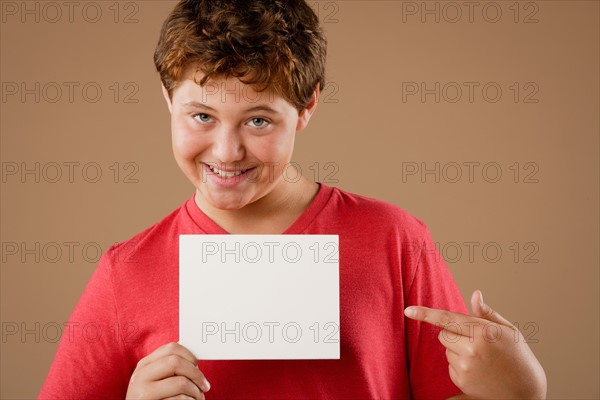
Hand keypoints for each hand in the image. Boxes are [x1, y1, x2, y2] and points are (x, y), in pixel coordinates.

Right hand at [126, 342, 210, 399]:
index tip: (197, 366)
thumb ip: (170, 368)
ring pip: (181, 382)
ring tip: (198, 398)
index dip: (190, 355)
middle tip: (204, 385)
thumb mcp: (156, 380)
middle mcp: (140, 376)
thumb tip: (193, 358)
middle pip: (176, 362)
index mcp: (144, 365)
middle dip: (196, 374)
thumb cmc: (155, 398)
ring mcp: (143, 393)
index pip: (171, 348)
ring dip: (196, 391)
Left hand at [404, 290, 546, 398]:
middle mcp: (472, 349)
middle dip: (454, 334)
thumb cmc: (518, 357)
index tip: (408, 310)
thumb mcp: (508, 331)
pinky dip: (459, 366)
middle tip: (476, 342)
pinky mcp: (461, 381)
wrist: (526, 392)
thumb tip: (475, 294)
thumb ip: (486, 313)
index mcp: (484, 332)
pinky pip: (449, 366)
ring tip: (481, 359)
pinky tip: (478, 370)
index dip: (425, 314)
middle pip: (444, 334)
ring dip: (457, 351)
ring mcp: (465, 367)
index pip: (448, 319)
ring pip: (446, 349)